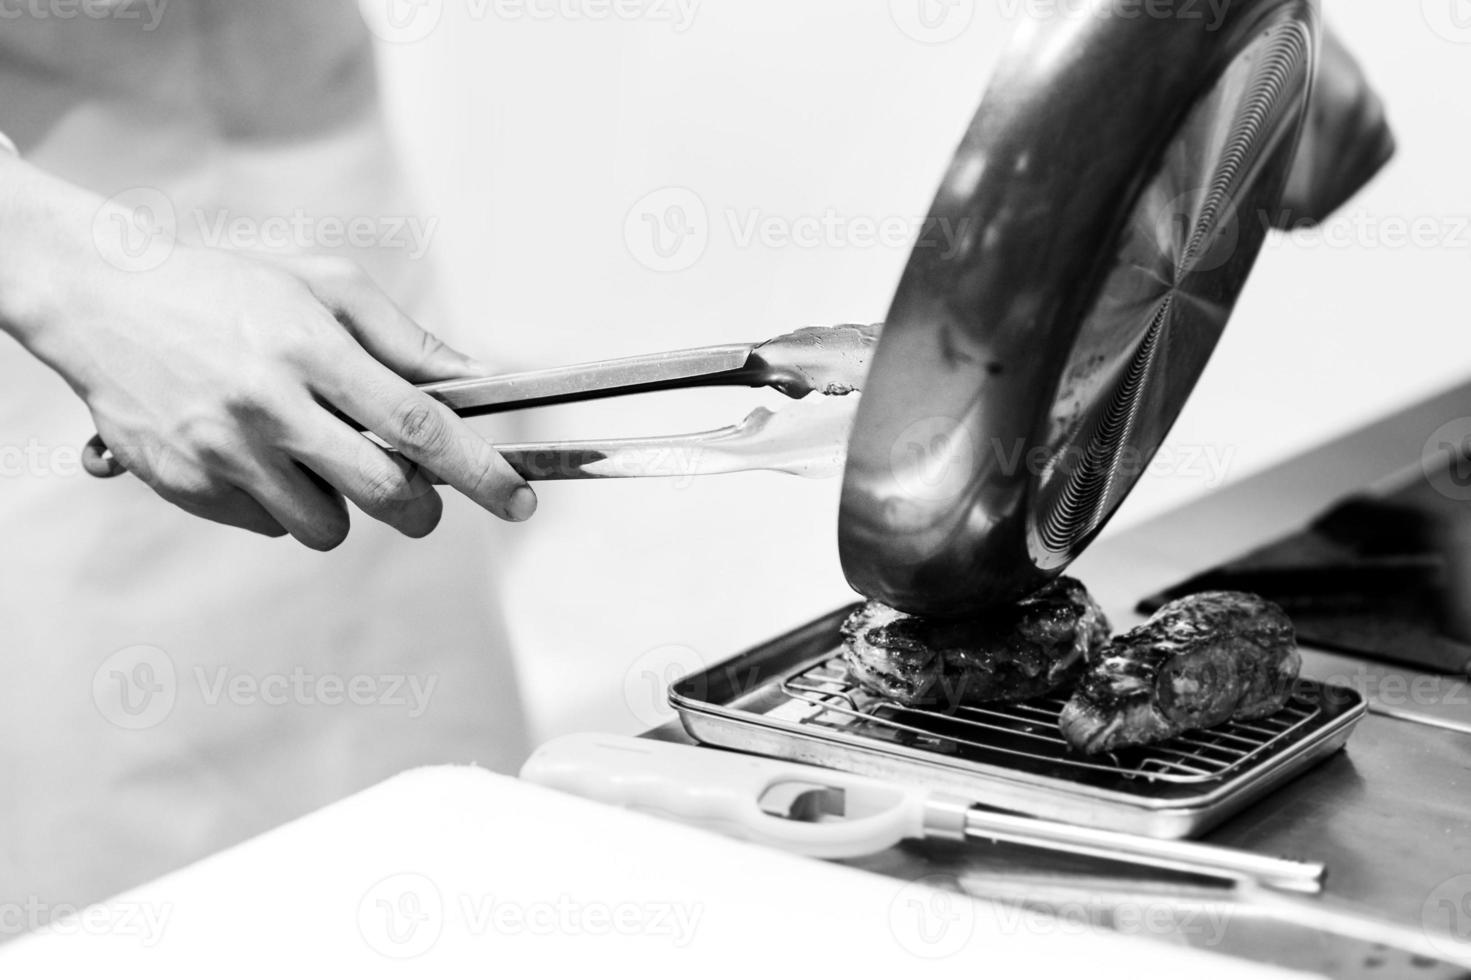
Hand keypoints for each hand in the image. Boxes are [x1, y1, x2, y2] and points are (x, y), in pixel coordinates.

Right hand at [0, 160, 535, 548]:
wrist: (100, 297)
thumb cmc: (226, 286)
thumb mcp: (323, 287)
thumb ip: (403, 340)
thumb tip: (475, 380)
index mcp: (310, 348)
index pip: (418, 425)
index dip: (478, 470)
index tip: (518, 499)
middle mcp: (267, 405)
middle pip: (384, 492)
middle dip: (420, 508)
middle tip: (420, 497)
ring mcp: (222, 451)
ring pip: (325, 526)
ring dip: (340, 504)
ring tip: (313, 455)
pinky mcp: (184, 484)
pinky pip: (265, 526)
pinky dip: (277, 503)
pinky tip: (256, 454)